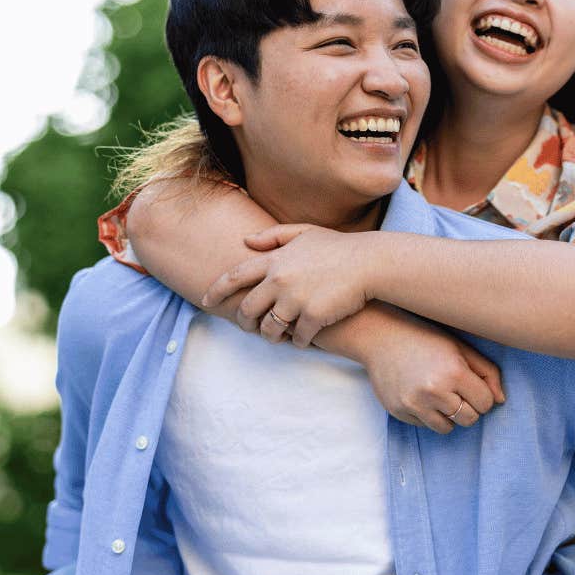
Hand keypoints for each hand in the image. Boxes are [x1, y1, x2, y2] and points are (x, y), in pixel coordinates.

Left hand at [201, 225, 379, 346]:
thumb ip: (274, 236)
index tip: (205, 299)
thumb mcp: (305, 232)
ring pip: (270, 329)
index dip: (216, 289)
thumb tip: (246, 241)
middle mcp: (280, 280)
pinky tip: (303, 339)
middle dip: (245, 321)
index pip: (234, 276)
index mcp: (274, 261)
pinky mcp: (313, 317)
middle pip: (248, 309)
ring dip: (271, 335)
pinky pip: (297, 339)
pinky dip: (298, 342)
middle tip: (250, 327)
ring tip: (278, 336)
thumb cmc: (338, 248)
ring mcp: (296, 300)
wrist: (370, 264)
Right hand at [359, 319, 506, 433]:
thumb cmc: (425, 338)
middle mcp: (434, 392)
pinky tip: (419, 394)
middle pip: (469, 419)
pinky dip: (427, 415)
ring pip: (447, 428)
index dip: (482, 395)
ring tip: (438, 394)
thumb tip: (501, 400)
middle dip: (468, 407)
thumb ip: (487, 372)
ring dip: (448, 415)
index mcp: (454, 373)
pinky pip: (425, 426)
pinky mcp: (399, 412)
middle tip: (456, 390)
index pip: (486, 403)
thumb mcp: (460, 348)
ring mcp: (414, 405)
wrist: (380, 336)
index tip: (471, 385)